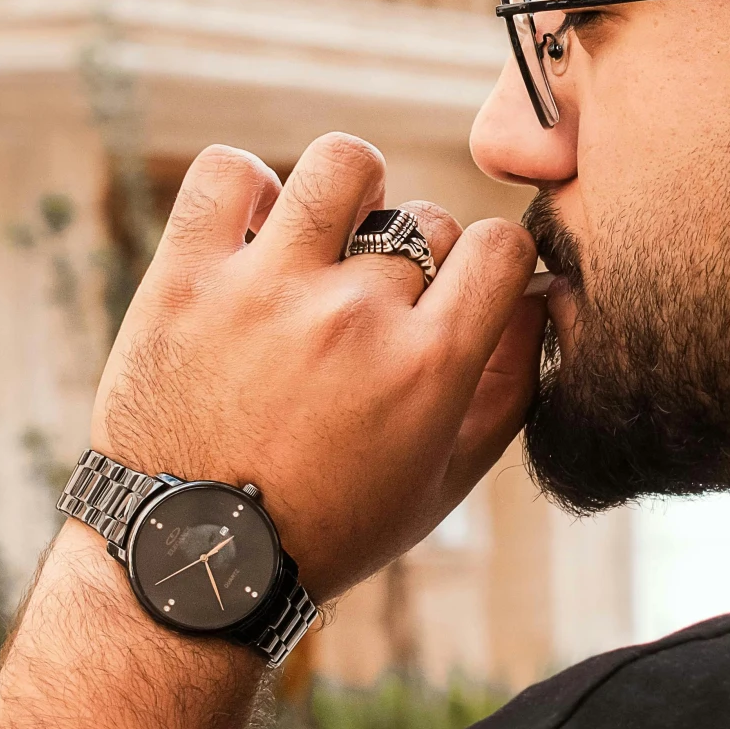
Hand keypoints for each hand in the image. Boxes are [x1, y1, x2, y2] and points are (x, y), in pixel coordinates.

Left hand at [90, 135, 542, 597]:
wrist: (190, 564)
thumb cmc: (330, 526)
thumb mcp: (445, 479)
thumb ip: (512, 383)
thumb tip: (544, 293)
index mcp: (427, 366)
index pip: (502, 244)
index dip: (493, 260)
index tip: (463, 288)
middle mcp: (355, 315)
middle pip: (424, 220)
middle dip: (412, 261)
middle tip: (373, 314)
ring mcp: (266, 288)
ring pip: (345, 164)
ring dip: (349, 194)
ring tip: (325, 239)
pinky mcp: (185, 275)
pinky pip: (230, 169)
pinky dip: (248, 188)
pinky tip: (256, 235)